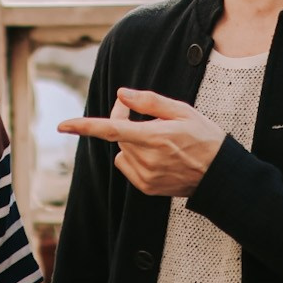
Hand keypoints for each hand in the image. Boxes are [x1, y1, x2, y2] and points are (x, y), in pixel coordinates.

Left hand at [59, 88, 227, 196]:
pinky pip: (127, 166)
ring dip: (132, 141)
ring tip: (160, 141)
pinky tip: (158, 157)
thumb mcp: (182, 111)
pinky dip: (135, 158)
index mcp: (155, 137)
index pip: (111, 130)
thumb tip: (122, 95)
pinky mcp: (146, 187)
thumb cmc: (203, 137)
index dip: (85, 127)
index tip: (63, 126)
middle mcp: (147, 159)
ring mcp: (146, 176)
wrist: (219, 174)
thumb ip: (150, 102)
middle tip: (141, 113)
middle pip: (117, 135)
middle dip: (123, 121)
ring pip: (122, 151)